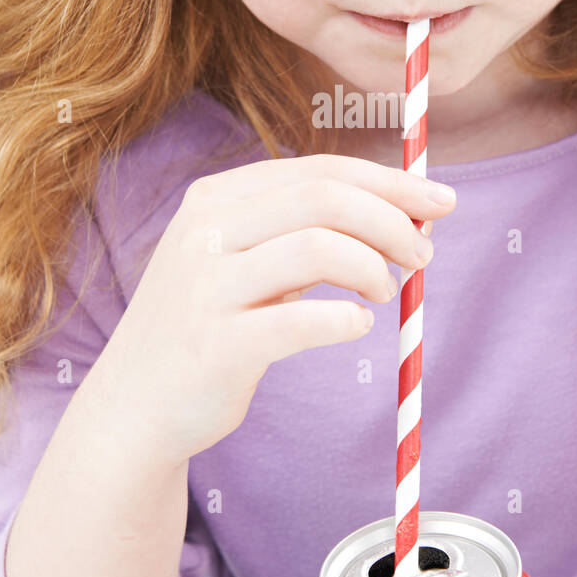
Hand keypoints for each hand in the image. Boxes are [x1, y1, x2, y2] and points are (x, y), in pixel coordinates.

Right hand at [87, 152, 454, 466]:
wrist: (135, 406)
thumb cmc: (210, 326)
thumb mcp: (244, 261)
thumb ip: (307, 232)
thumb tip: (407, 215)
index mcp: (216, 198)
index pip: (320, 169)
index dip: (390, 181)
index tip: (441, 201)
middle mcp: (206, 231)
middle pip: (323, 198)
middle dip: (391, 221)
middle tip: (424, 253)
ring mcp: (206, 286)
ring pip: (316, 248)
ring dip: (371, 267)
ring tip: (387, 293)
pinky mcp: (215, 344)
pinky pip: (300, 321)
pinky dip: (344, 321)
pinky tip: (356, 327)